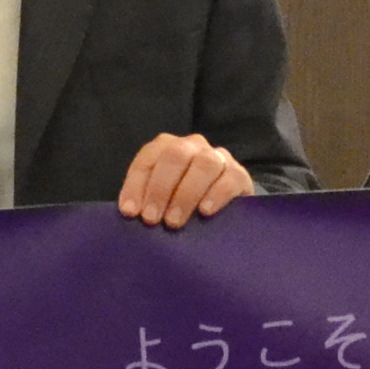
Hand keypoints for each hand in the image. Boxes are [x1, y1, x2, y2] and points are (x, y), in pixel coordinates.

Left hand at [117, 132, 255, 229]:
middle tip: (151, 219)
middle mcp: (192, 146)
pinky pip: (229, 179)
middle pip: (175, 156)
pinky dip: (216, 194)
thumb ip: (146, 201)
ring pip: (204, 164)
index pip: (147, 160)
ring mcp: (218, 157)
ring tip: (174, 222)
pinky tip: (204, 212)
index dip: (135, 185)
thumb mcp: (160, 199)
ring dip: (185, 194)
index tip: (130, 212)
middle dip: (160, 189)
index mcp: (166, 148)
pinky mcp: (239, 174)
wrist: (222, 206)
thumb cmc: (181, 203)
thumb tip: (130, 215)